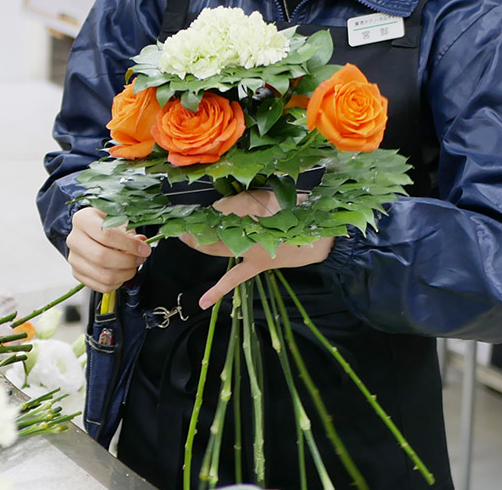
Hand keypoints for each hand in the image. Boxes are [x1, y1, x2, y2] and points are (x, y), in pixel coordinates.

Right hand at [66, 207, 151, 292]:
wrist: (92, 231)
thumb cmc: (106, 224)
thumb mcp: (119, 220)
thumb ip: (130, 232)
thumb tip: (141, 243)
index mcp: (83, 220)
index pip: (106, 235)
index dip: (129, 244)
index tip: (144, 249)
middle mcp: (74, 239)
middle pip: (102, 257)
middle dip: (127, 261)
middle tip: (140, 258)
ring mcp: (74, 258)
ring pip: (103, 275)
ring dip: (125, 274)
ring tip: (132, 266)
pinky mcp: (77, 273)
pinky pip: (101, 286)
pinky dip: (117, 283)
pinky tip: (122, 273)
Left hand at [180, 190, 332, 308]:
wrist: (321, 240)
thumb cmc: (301, 216)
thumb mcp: (276, 199)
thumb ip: (246, 201)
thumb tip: (220, 206)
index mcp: (256, 222)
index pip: (223, 217)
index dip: (205, 213)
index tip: (190, 208)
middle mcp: (250, 240)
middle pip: (217, 234)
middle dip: (197, 228)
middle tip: (180, 220)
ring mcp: (251, 255)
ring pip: (220, 251)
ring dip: (201, 245)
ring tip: (184, 238)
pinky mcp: (256, 266)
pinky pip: (235, 278)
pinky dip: (218, 290)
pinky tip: (202, 303)